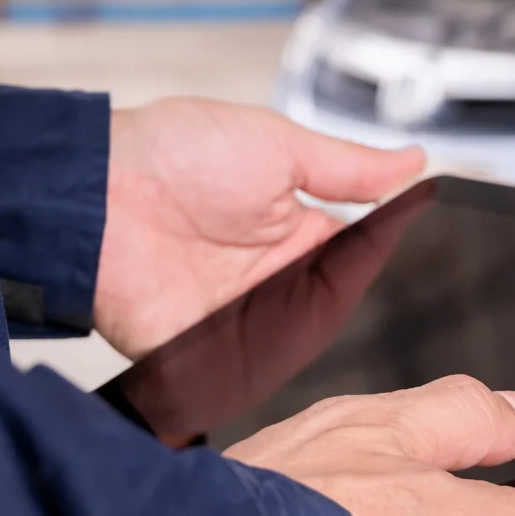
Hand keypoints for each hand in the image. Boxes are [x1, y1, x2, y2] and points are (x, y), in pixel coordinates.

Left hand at [97, 98, 425, 358]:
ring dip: (323, 316)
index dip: (389, 238)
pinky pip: (266, 369)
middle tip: (377, 257)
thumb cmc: (173, 155)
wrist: (94, 192)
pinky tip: (292, 323)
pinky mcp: (215, 357)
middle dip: (363, 281)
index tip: (420, 219)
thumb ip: (350, 168)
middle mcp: (277, 280)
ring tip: (317, 281)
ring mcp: (248, 321)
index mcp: (297, 232)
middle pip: (344, 298)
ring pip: (313, 335)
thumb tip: (415, 162)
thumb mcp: (279, 145)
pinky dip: (283, 354)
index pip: (362, 250)